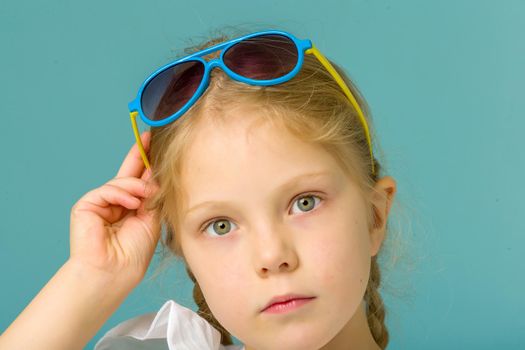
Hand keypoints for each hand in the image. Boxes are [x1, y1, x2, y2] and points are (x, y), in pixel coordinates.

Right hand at [68, 131, 159, 286]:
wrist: (114, 272)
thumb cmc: (133, 253)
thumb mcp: (151, 219)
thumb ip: (152, 196)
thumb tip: (155, 175)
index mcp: (132, 208)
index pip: (140, 181)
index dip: (147, 163)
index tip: (156, 144)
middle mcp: (116, 203)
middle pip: (128, 173)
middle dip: (139, 154)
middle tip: (148, 135)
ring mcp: (100, 204)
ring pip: (121, 182)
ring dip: (137, 186)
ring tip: (144, 197)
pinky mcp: (86, 205)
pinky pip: (107, 190)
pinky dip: (121, 194)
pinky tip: (131, 203)